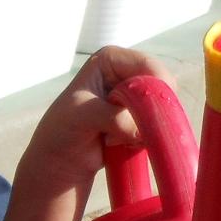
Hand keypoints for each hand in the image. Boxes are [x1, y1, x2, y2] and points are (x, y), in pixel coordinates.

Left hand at [19, 46, 174, 201]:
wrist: (58, 161)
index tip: (156, 112)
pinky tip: (120, 145)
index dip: (157, 87)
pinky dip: (146, 137)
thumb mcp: (84, 116)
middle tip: (130, 133)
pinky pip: (158, 126)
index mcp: (111, 59)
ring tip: (114, 140)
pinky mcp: (138, 118)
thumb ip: (114, 117)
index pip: (148, 65)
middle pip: (162, 86)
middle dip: (152, 111)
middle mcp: (125, 72)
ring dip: (146, 127)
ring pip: (162, 108)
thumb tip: (142, 130)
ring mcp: (134, 96)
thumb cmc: (62, 132)